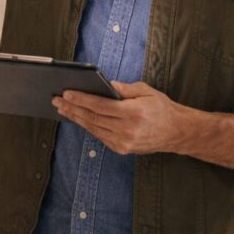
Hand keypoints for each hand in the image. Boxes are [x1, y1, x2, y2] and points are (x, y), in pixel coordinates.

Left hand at [52, 81, 187, 155]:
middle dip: (72, 108)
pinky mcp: (122, 149)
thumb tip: (104, 84)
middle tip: (57, 100)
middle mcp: (127, 130)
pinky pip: (99, 136)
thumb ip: (124, 88)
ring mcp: (124, 142)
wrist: (176, 132)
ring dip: (75, 118)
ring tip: (62, 108)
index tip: (66, 93)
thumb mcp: (146, 91)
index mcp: (133, 113)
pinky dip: (87, 126)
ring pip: (93, 128)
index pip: (100, 106)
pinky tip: (77, 118)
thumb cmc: (161, 108)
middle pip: (93, 118)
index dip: (81, 99)